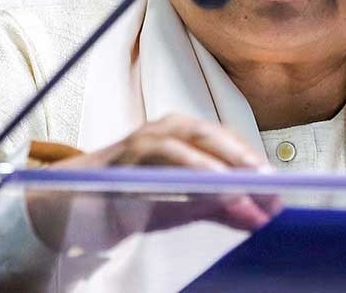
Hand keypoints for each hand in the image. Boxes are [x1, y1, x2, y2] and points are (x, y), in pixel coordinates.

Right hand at [25, 114, 278, 251]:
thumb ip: (218, 207)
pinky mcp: (124, 156)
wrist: (66, 207)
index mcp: (181, 134)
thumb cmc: (127, 199)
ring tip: (251, 184)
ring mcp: (142, 139)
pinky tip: (212, 186)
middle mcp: (164, 128)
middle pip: (213, 135)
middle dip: (245, 159)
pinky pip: (163, 157)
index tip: (280, 186)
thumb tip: (262, 216)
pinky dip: (191, 170)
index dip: (254, 162)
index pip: (227, 141)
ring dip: (223, 163)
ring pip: (191, 140)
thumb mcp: (179, 205)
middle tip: (273, 186)